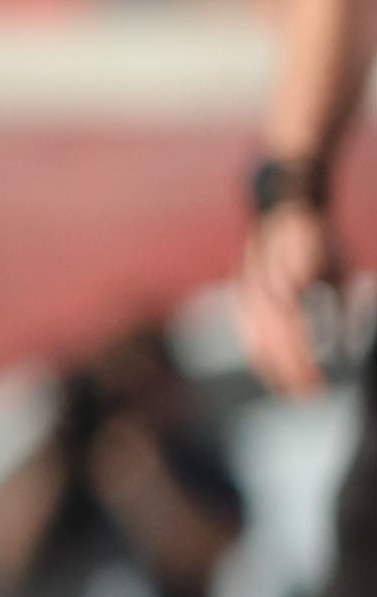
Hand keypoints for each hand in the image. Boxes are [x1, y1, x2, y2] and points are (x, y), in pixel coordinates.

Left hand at [244, 199, 344, 399]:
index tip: (296, 394)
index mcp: (258, 300)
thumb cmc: (310, 244)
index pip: (261, 346)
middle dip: (286, 374)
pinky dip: (299, 329)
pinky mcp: (282, 268)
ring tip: (311, 379)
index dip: (277, 372)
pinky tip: (314, 345)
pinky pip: (287, 305)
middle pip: (265, 345)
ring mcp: (265, 281)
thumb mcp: (322, 282)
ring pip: (275, 331)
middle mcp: (255, 295)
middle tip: (307, 397)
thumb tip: (341, 345)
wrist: (295, 199)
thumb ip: (327, 314)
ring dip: (294, 359)